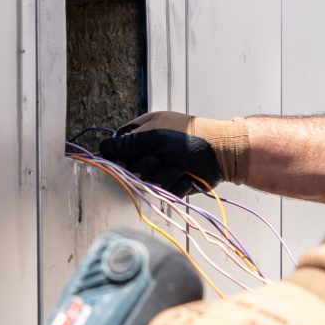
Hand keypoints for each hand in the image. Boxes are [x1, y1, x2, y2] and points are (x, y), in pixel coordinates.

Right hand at [93, 112, 249, 191]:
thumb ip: (127, 144)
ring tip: (178, 165)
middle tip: (160, 157)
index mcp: (143, 132)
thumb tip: (102, 148)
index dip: (118, 156)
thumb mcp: (155, 135)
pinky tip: (187, 175)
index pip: (118, 146)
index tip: (122, 160)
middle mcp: (150, 151)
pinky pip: (165, 192)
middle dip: (145, 166)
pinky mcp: (174, 184)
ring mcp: (162, 168)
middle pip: (131, 168)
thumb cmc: (189, 136)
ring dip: (163, 175)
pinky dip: (176, 183)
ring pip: (148, 183)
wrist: (222, 152)